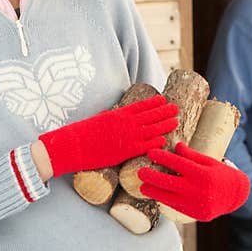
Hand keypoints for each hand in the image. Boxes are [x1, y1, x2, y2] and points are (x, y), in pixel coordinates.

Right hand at [38, 95, 178, 175]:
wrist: (75, 145)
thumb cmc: (83, 133)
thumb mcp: (99, 120)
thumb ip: (110, 118)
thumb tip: (113, 116)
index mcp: (119, 114)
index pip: (141, 105)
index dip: (154, 102)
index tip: (164, 99)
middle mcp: (126, 123)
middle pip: (151, 115)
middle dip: (165, 111)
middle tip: (176, 108)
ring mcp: (128, 136)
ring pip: (153, 129)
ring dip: (165, 124)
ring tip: (176, 121)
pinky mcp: (126, 150)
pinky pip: (146, 145)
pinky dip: (156, 142)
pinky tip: (165, 140)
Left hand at [138, 142, 249, 221]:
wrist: (236, 195)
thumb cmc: (221, 174)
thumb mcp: (209, 161)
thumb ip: (191, 155)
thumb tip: (176, 145)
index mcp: (202, 173)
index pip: (177, 164)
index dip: (162, 157)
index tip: (150, 152)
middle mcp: (198, 189)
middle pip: (169, 182)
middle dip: (152, 177)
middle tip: (140, 172)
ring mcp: (195, 203)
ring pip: (168, 198)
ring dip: (153, 192)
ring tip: (142, 187)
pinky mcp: (194, 213)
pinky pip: (175, 207)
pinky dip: (164, 200)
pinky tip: (156, 196)